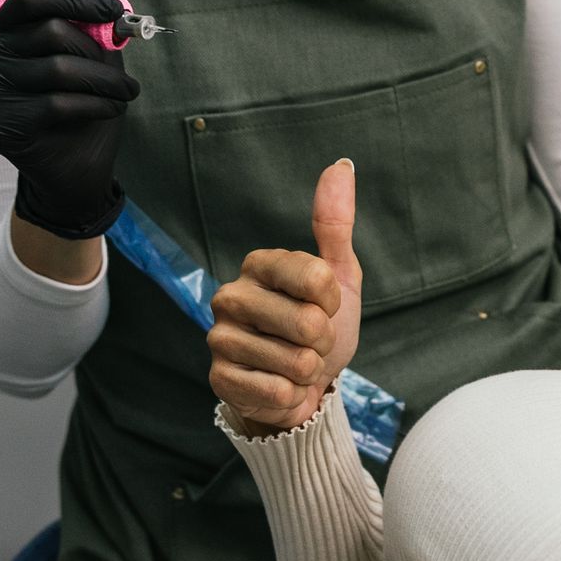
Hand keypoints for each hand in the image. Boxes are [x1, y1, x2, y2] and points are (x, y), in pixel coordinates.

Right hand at [0, 0, 137, 240]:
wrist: (74, 166)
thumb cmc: (81, 98)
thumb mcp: (92, 50)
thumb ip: (90, 7)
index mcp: (3, 29)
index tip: (115, 11)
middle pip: (51, 32)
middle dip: (99, 52)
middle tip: (124, 74)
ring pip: (59, 70)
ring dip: (107, 81)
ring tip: (126, 92)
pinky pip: (57, 105)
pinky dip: (97, 105)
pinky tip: (112, 110)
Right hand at [209, 159, 363, 434]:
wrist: (303, 385)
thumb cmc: (320, 324)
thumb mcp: (337, 276)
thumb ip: (335, 224)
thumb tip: (341, 165)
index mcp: (260, 264)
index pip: (316, 276)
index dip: (333, 300)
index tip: (325, 304)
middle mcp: (232, 295)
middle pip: (308, 322)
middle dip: (322, 340)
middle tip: (309, 341)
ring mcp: (220, 338)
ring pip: (295, 361)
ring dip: (307, 371)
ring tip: (293, 364)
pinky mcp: (219, 378)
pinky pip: (277, 390)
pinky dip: (290, 395)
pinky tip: (278, 385)